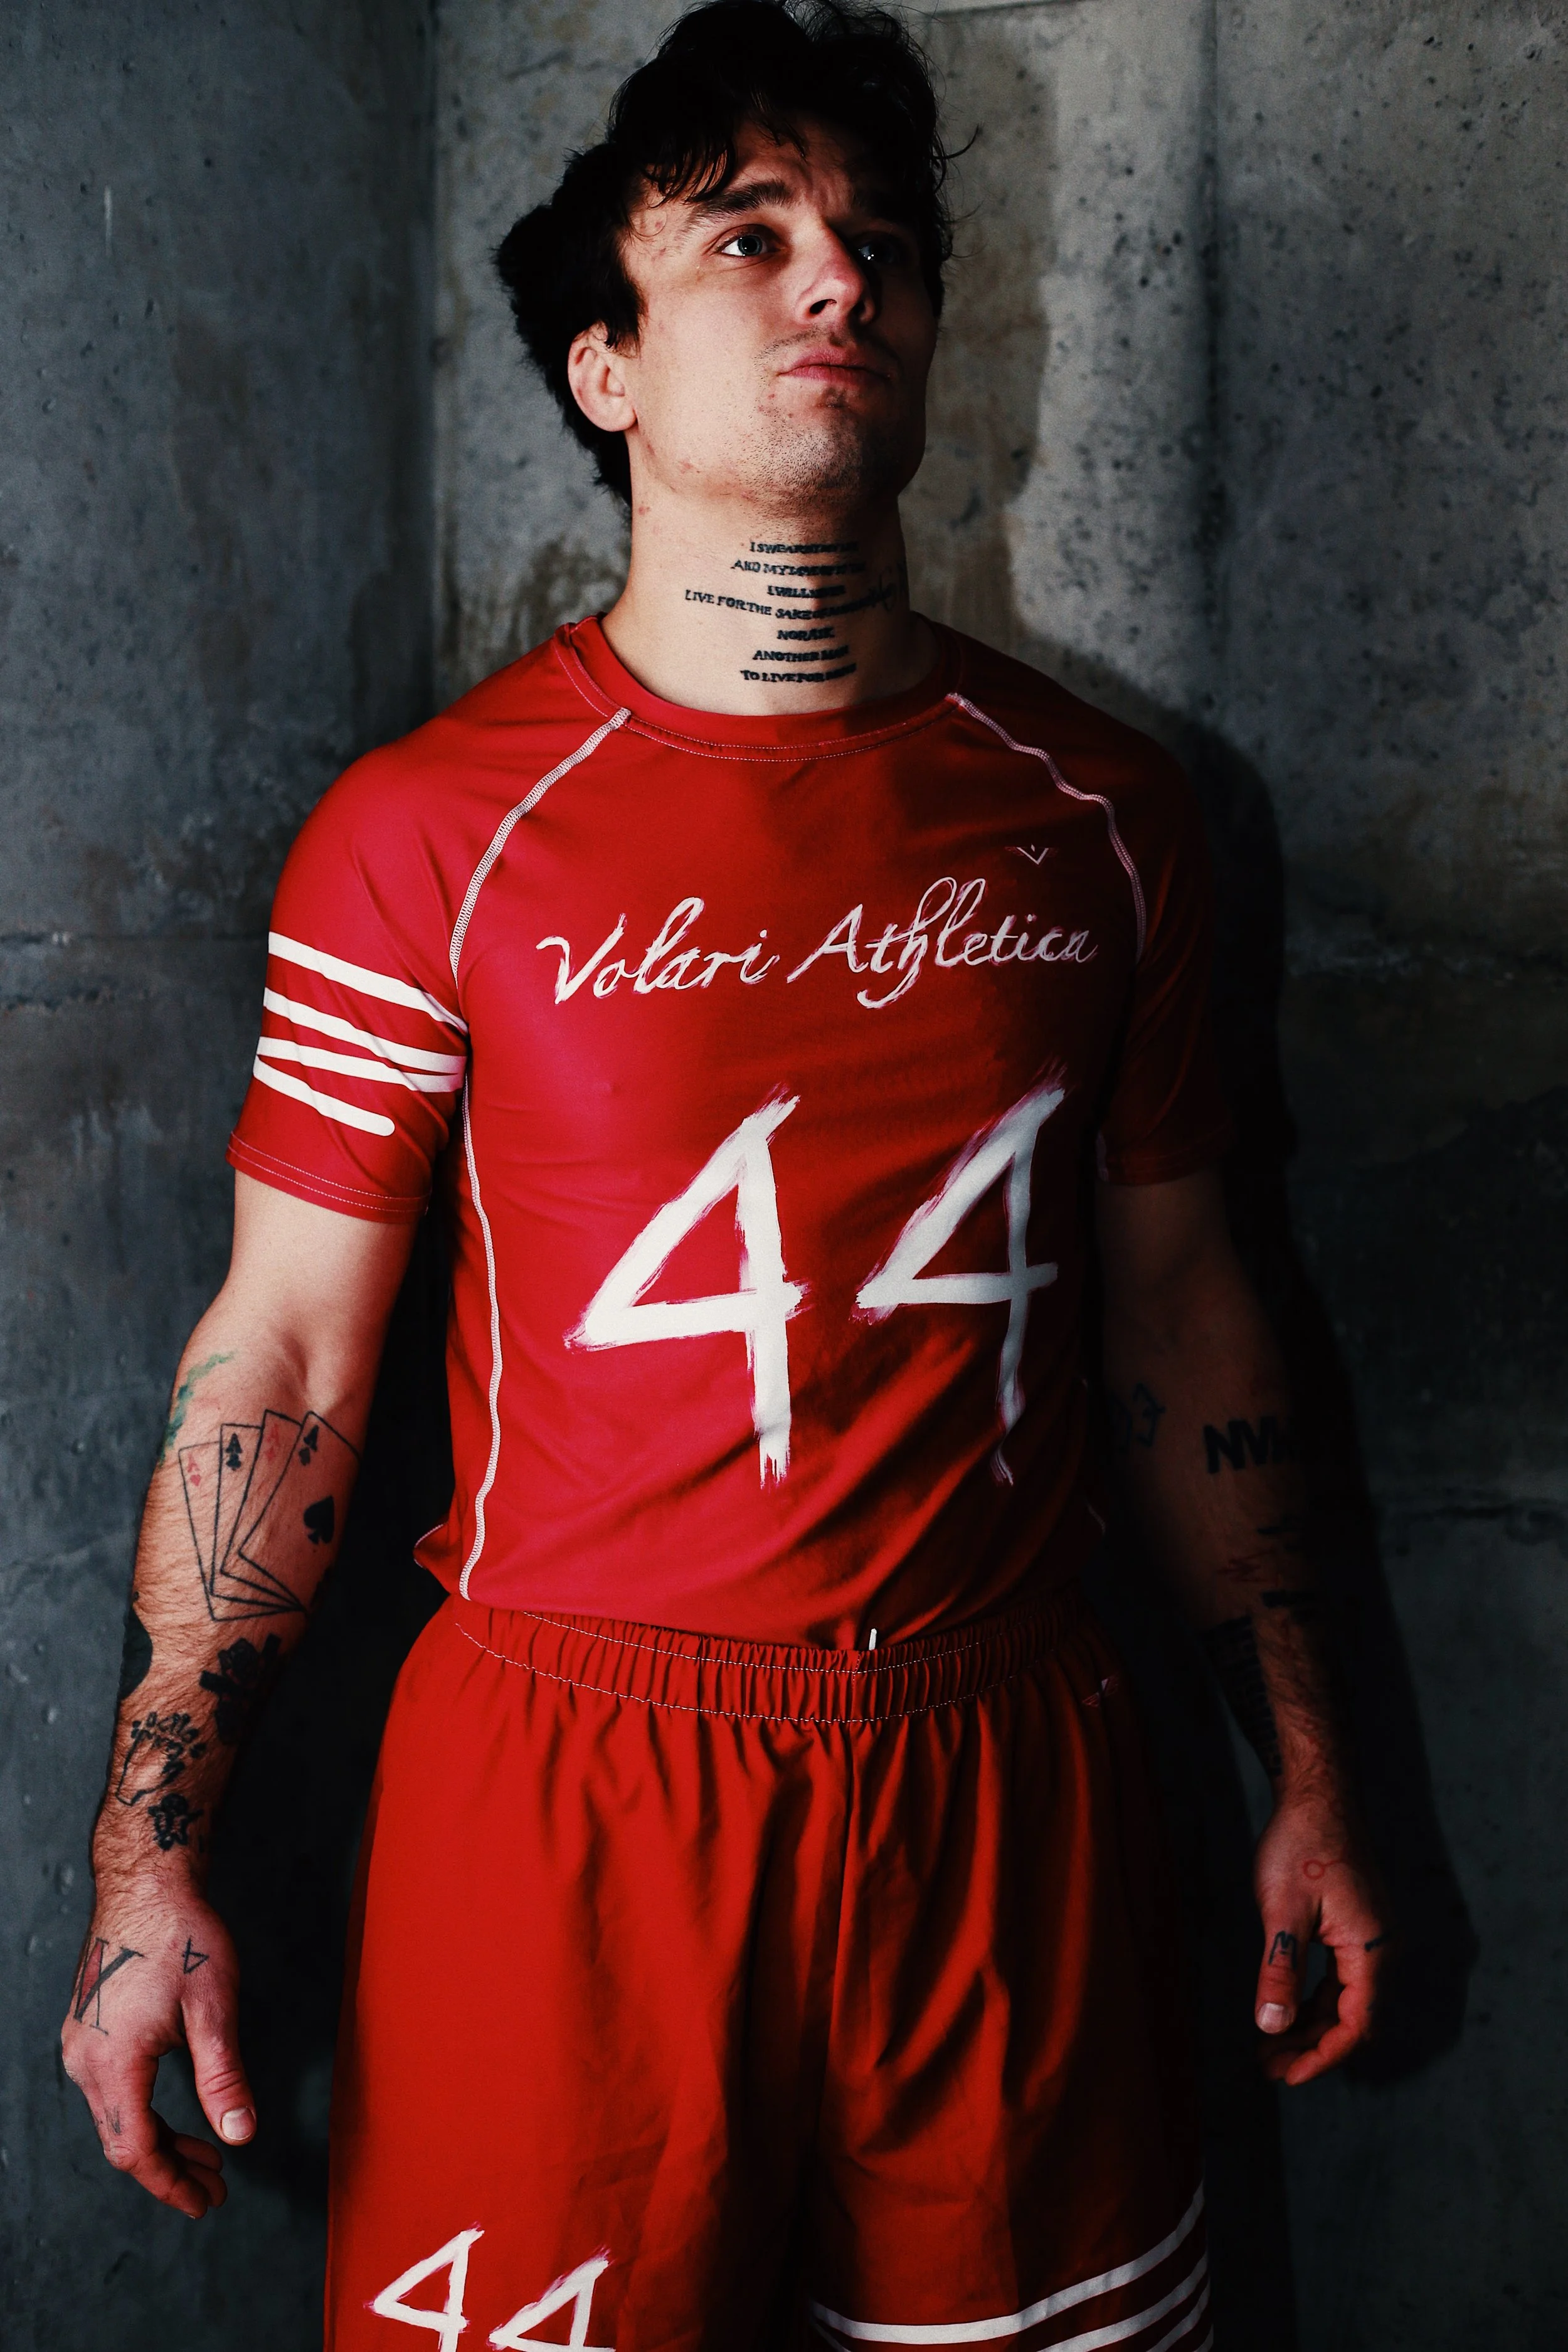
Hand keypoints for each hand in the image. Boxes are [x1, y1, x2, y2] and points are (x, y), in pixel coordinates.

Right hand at [60, 1885, 255, 2217]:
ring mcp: (80, 2046)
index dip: (171, 2183)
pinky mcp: (86, 2032)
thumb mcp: (213, 2007)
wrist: (145, 1883)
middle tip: (215, 2187)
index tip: (206, 2202)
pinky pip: (111, 2092)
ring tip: (206, 2156)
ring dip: (159, 2142)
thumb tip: (240, 2134)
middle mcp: (84, 2061)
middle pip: (122, 2141)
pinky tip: (177, 2115)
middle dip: (170, 2170)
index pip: (136, 2150)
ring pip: (116, 2118)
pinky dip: (144, 2113)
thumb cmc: (182, 1936)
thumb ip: (222, 2076)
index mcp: (112, 2063)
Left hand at [1251, 1781, 1389, 2084]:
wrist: (1317, 1795)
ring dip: (1310, 2025)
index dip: (1323, 2056)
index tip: (1288, 2075)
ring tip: (1270, 2045)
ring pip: (1344, 1999)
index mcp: (1371, 1950)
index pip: (1355, 2024)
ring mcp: (1369, 1937)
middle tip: (1269, 2067)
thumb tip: (1272, 2026)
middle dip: (1311, 2046)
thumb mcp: (1282, 1911)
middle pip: (1351, 2017)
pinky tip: (1286, 2008)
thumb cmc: (1301, 1845)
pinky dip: (1314, 1998)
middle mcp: (1380, 1949)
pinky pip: (1339, 1978)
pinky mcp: (1355, 1927)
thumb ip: (1280, 1970)